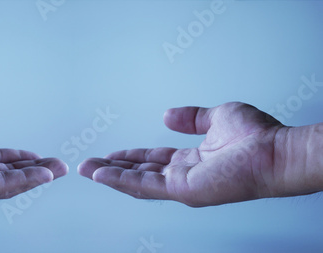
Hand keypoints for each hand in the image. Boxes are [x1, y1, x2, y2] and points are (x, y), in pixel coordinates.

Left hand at [0, 102, 67, 206]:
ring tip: (59, 169)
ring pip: (8, 181)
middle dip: (32, 168)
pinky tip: (43, 174)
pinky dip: (25, 179)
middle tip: (56, 164)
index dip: (14, 156)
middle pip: (5, 172)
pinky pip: (1, 184)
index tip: (33, 153)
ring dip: (36, 175)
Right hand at [78, 102, 288, 206]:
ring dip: (109, 175)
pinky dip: (119, 180)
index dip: (131, 156)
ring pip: (136, 181)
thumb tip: (167, 115)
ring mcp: (181, 185)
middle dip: (112, 168)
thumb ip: (192, 117)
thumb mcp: (217, 117)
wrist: (273, 150)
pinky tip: (101, 175)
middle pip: (139, 172)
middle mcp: (183, 175)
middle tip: (88, 164)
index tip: (112, 154)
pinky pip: (144, 185)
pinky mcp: (182, 189)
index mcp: (192, 160)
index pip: (153, 160)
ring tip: (86, 169)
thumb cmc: (256, 136)